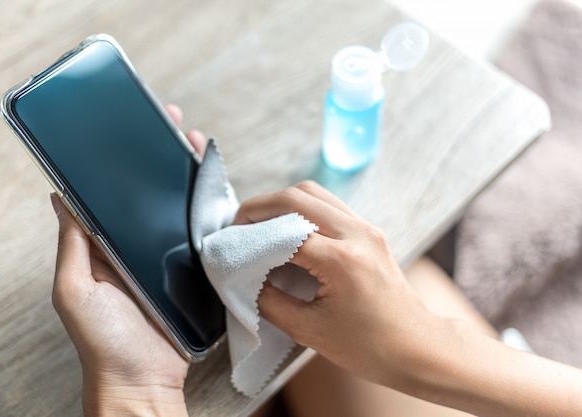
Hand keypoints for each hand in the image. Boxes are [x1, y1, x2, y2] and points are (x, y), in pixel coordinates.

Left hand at [51, 104, 205, 416]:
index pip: (118, 192)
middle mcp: (141, 246)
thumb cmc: (104, 341)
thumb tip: (60, 197)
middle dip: (163, 156)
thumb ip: (73, 244)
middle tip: (171, 124)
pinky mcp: (197, 271)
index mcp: (110, 245)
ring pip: (184, 208)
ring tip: (195, 145)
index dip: (125, 159)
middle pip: (154, 192)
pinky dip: (214, 211)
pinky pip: (208, 235)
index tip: (133, 128)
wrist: (144, 381)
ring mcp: (171, 257)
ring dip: (190, 176)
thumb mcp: (75, 289)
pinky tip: (219, 189)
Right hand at [234, 181, 440, 388]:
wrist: (418, 347)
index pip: (285, 232)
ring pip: (314, 193)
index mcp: (343, 261)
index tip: (230, 245)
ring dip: (282, 203)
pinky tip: (288, 231)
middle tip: (239, 225)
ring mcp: (366, 229)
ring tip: (260, 225)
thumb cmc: (370, 347)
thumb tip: (244, 278)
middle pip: (297, 196)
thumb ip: (269, 301)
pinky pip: (329, 205)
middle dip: (260, 206)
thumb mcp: (309, 330)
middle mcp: (357, 234)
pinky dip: (302, 210)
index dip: (251, 236)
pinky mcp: (369, 231)